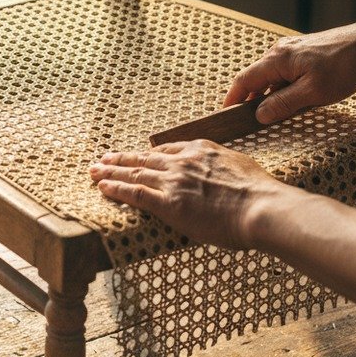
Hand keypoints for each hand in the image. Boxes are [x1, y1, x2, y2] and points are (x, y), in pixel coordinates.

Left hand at [88, 140, 290, 249]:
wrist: (261, 207)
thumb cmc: (259, 193)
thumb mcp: (240, 165)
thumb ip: (223, 165)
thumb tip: (223, 172)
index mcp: (201, 150)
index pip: (167, 150)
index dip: (148, 153)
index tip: (137, 155)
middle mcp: (183, 162)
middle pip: (144, 157)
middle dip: (121, 158)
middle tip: (102, 158)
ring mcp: (173, 181)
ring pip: (134, 172)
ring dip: (110, 171)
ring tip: (94, 170)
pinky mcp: (168, 202)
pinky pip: (135, 193)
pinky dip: (116, 188)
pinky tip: (102, 186)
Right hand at [223, 20, 355, 123]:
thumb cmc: (344, 67)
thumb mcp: (313, 92)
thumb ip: (283, 104)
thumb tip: (259, 115)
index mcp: (277, 59)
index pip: (243, 80)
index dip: (232, 100)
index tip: (225, 116)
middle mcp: (278, 52)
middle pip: (255, 79)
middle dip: (250, 100)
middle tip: (250, 123)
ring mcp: (290, 50)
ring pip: (271, 77)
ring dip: (270, 95)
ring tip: (276, 115)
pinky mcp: (301, 53)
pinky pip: (283, 73)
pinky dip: (282, 88)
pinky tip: (294, 100)